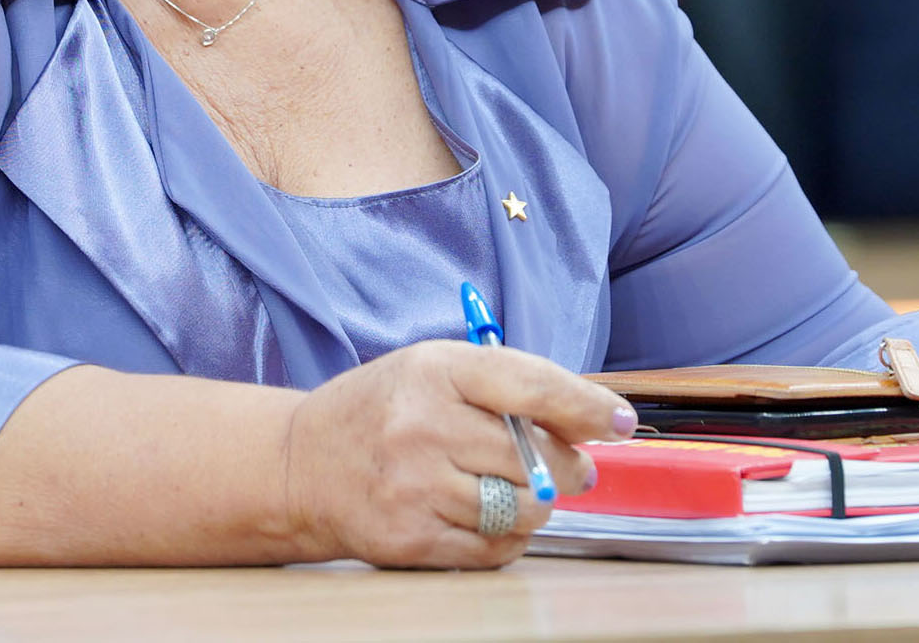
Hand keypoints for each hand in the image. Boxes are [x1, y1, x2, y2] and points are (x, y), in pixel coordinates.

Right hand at [280, 338, 628, 568]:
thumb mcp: (433, 371)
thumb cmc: (380, 412)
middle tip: (569, 467)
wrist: (299, 467)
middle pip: (535, 456)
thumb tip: (588, 425)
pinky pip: (495, 548)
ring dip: (536, 505)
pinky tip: (488, 516)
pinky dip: (507, 538)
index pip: (532, 385)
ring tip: (516, 490)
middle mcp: (422, 426)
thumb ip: (505, 387)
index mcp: (434, 370)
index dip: (587, 406)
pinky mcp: (409, 539)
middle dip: (568, 466)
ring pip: (522, 507)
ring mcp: (414, 487)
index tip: (619, 421)